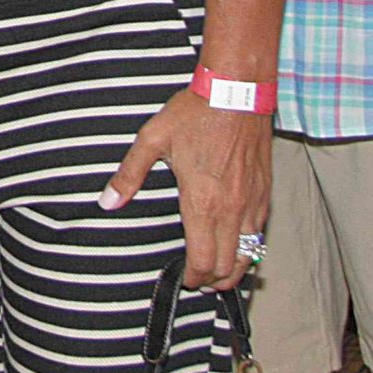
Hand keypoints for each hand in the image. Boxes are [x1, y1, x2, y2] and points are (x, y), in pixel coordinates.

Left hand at [97, 91, 271, 289]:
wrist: (238, 91)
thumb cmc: (194, 114)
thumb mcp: (152, 140)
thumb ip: (129, 175)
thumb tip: (107, 202)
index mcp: (202, 203)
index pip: (202, 262)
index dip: (192, 278)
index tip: (183, 278)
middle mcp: (232, 210)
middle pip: (227, 268)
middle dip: (211, 280)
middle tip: (196, 278)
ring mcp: (252, 204)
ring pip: (249, 257)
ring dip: (232, 270)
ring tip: (215, 271)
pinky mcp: (265, 194)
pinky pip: (260, 236)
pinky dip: (248, 250)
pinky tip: (235, 246)